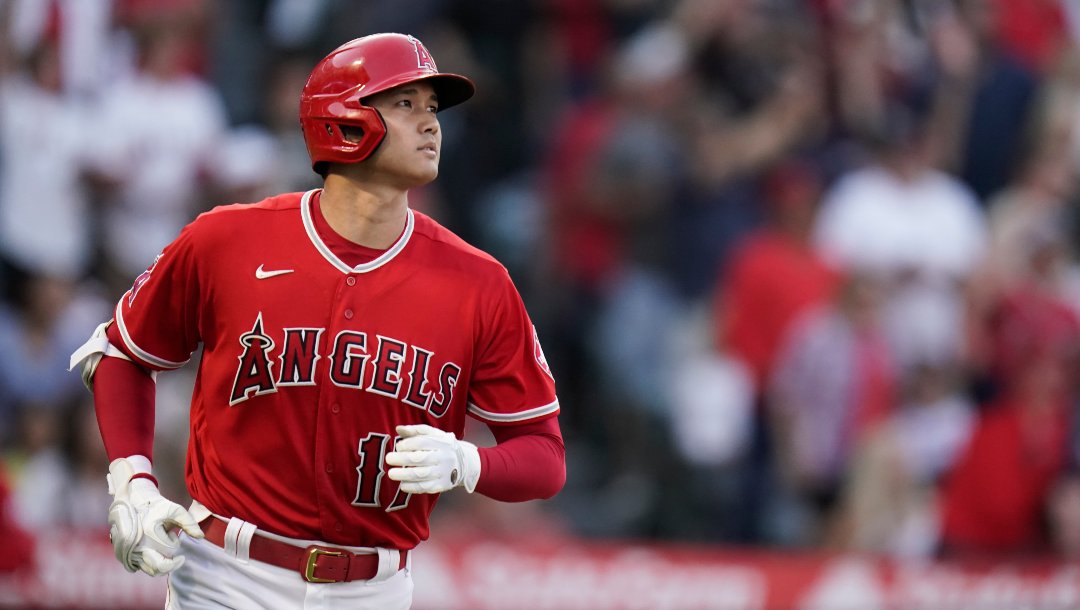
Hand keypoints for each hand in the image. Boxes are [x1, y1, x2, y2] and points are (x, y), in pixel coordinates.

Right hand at [107, 457, 202, 575]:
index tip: (180, 553)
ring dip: (160, 563)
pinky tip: (155, 553)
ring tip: (162, 549)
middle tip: (173, 552)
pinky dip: (150, 564)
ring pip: (150, 570)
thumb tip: (200, 536)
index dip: (175, 548)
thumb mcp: (175, 510)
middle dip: (169, 560)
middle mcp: (137, 545)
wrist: (135, 504)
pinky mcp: (126, 556)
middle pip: (159, 567)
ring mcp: (130, 552)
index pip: (169, 551)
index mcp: (149, 533)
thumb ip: (189, 523)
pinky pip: (141, 567)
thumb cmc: (157, 507)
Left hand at [385, 424, 480, 493]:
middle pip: (421, 458)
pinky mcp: (442, 485)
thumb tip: (398, 429)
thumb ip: (416, 430)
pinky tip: (402, 485)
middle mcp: (444, 457)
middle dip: (402, 459)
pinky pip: (426, 487)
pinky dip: (412, 487)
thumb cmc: (443, 446)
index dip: (408, 444)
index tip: (398, 446)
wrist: (465, 463)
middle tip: (388, 459)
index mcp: (442, 442)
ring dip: (404, 475)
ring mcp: (444, 472)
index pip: (422, 442)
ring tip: (391, 474)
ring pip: (422, 474)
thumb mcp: (434, 434)